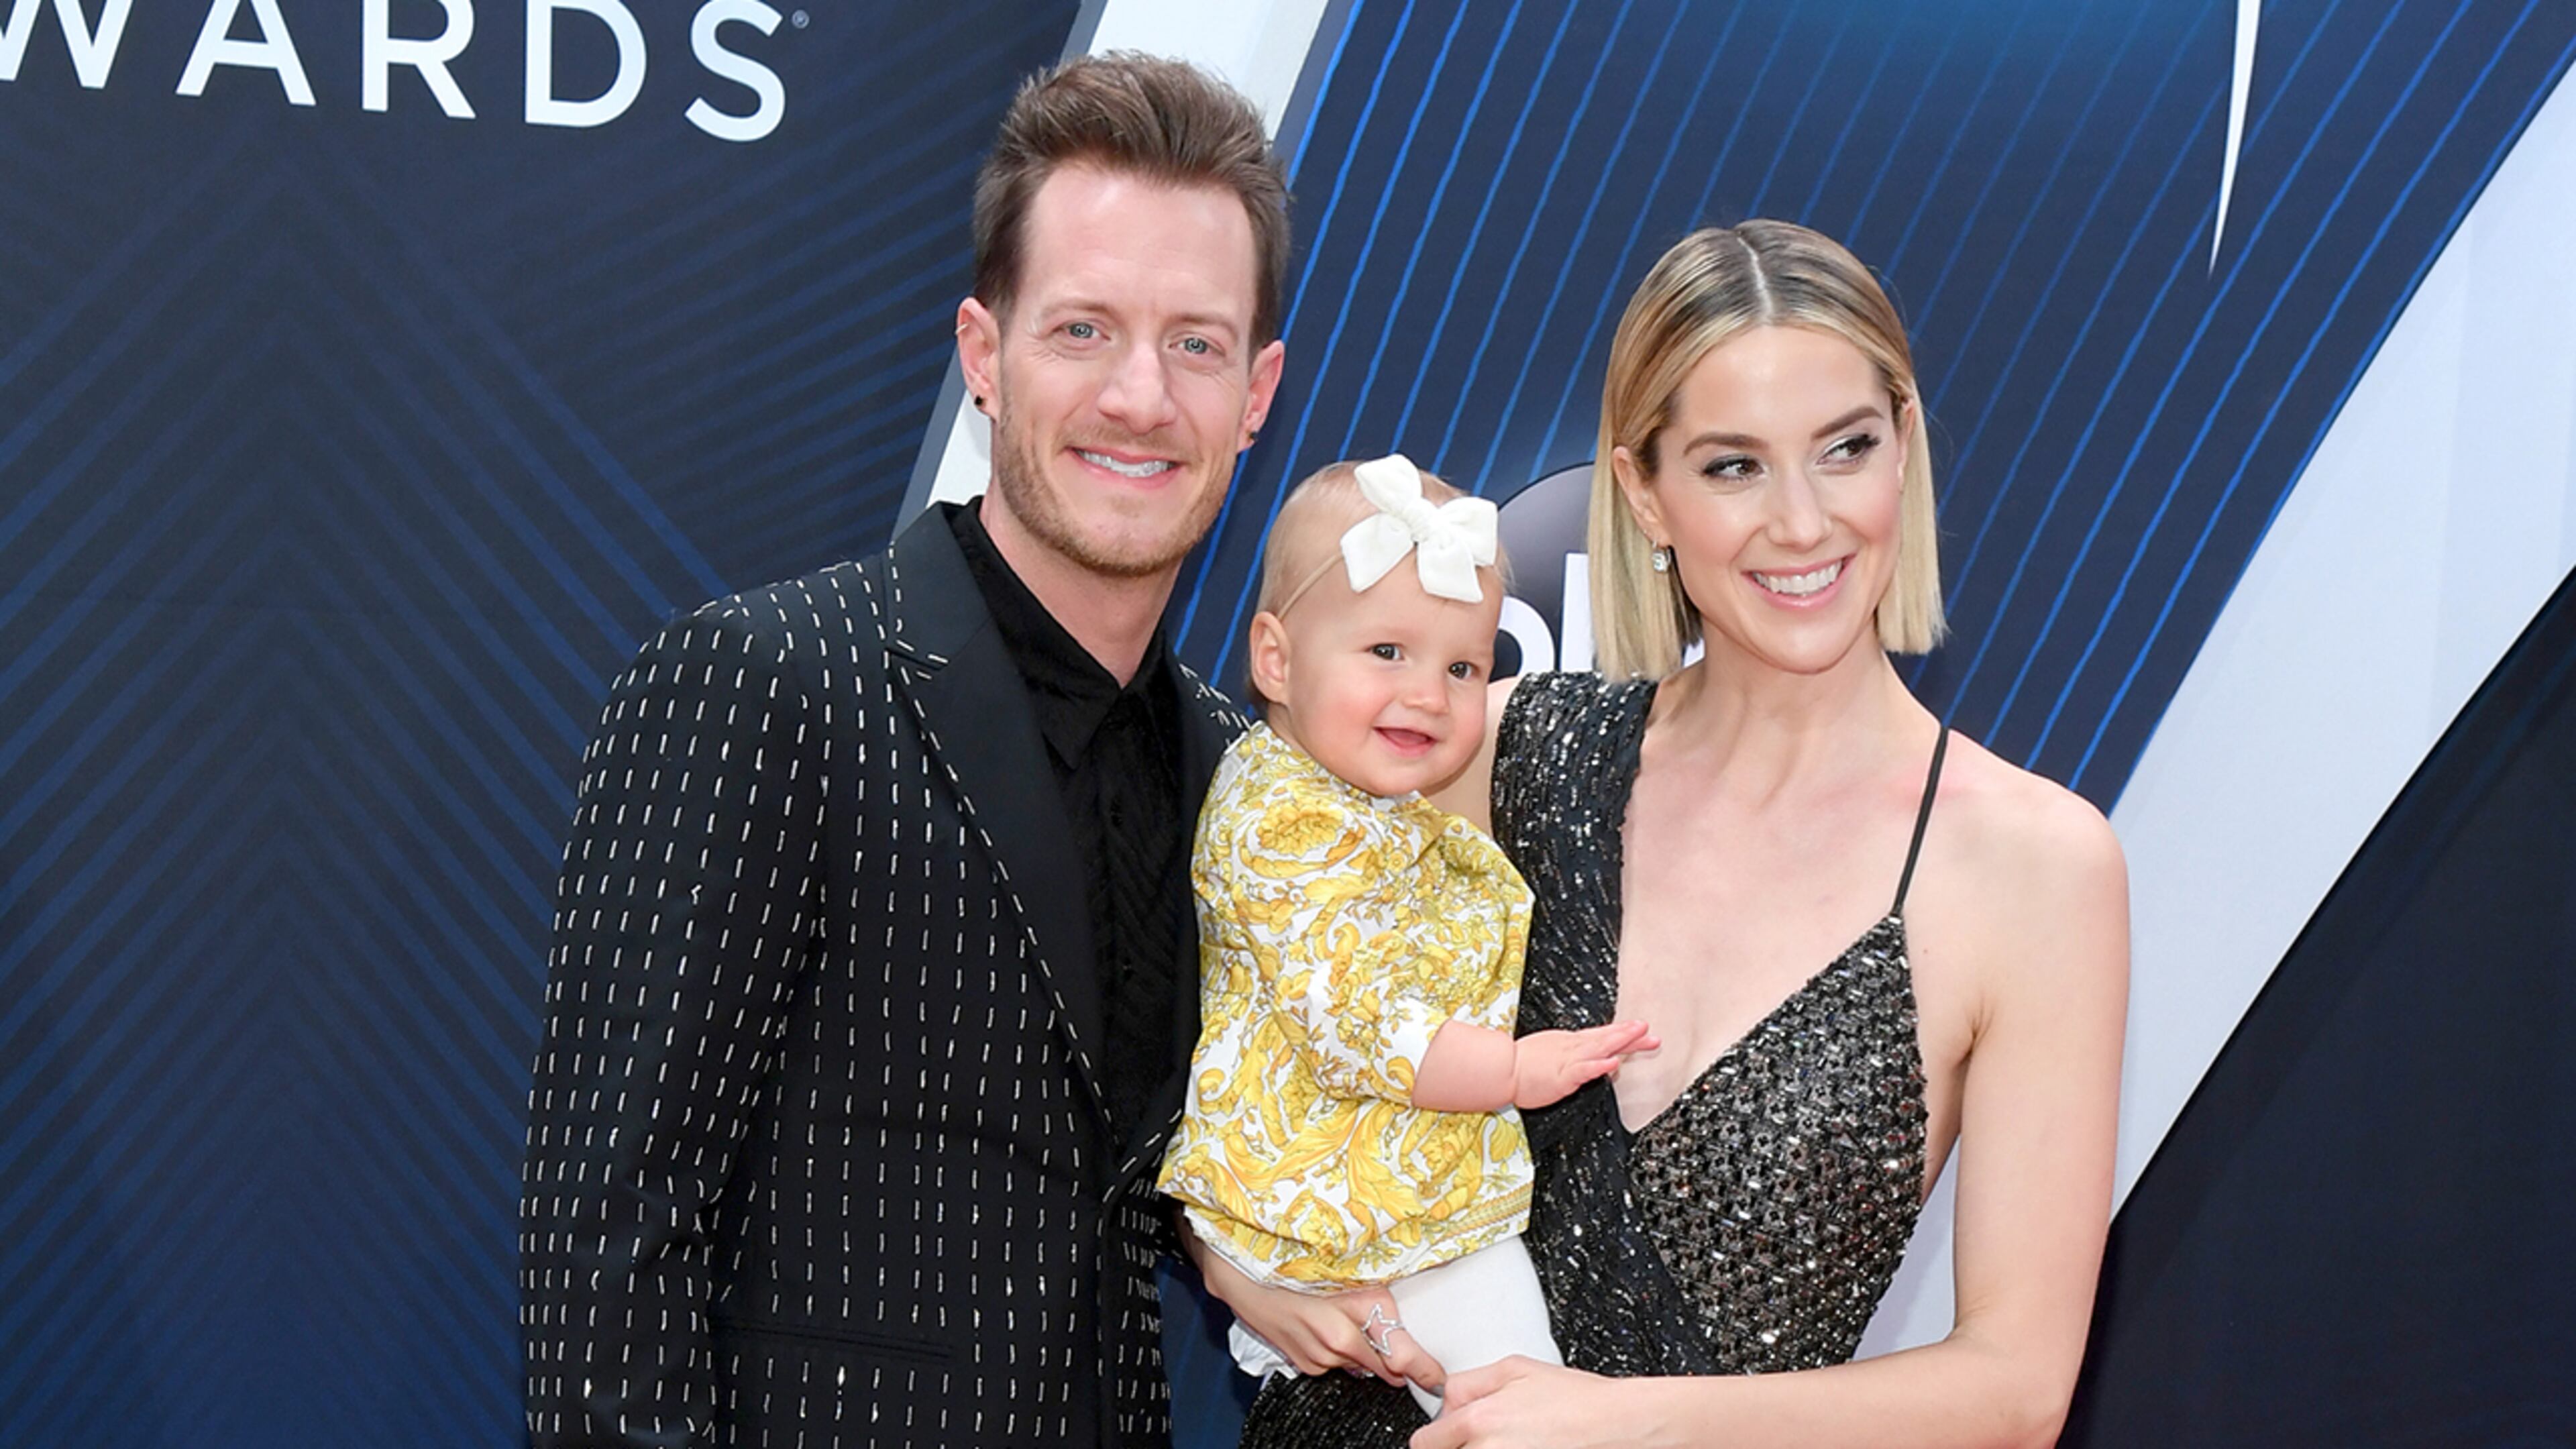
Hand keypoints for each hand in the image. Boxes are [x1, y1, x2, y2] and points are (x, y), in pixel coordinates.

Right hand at [1182, 1226, 1443, 1388]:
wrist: (1241, 1270)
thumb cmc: (1297, 1259)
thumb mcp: (1351, 1270)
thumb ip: (1384, 1300)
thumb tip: (1420, 1310)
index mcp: (1357, 1317)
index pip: (1404, 1358)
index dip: (1425, 1370)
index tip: (1438, 1377)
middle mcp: (1338, 1345)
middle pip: (1383, 1369)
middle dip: (1395, 1361)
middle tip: (1401, 1346)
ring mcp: (1317, 1358)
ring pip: (1357, 1366)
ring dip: (1363, 1351)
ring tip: (1348, 1319)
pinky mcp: (1301, 1363)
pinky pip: (1332, 1364)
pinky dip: (1338, 1352)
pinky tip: (1326, 1324)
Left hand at [1409, 1357, 1638, 1448]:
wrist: (1614, 1423)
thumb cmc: (1574, 1397)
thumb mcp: (1515, 1368)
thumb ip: (1469, 1382)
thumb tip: (1445, 1401)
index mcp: (1477, 1421)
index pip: (1425, 1443)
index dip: (1437, 1436)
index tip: (1446, 1434)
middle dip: (1460, 1444)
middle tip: (1487, 1434)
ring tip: (1511, 1439)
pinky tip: (1526, 1445)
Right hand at [1511, 1020, 1656, 1108]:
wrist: (1501, 1069)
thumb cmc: (1521, 1063)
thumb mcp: (1549, 1052)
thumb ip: (1569, 1054)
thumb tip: (1586, 1054)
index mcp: (1569, 1042)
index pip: (1600, 1035)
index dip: (1622, 1032)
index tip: (1641, 1029)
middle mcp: (1572, 1047)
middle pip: (1605, 1039)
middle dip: (1629, 1035)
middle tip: (1650, 1031)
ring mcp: (1568, 1060)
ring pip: (1599, 1048)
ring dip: (1621, 1041)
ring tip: (1641, 1035)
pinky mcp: (1562, 1075)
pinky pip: (1584, 1070)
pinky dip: (1599, 1065)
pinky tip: (1613, 1062)